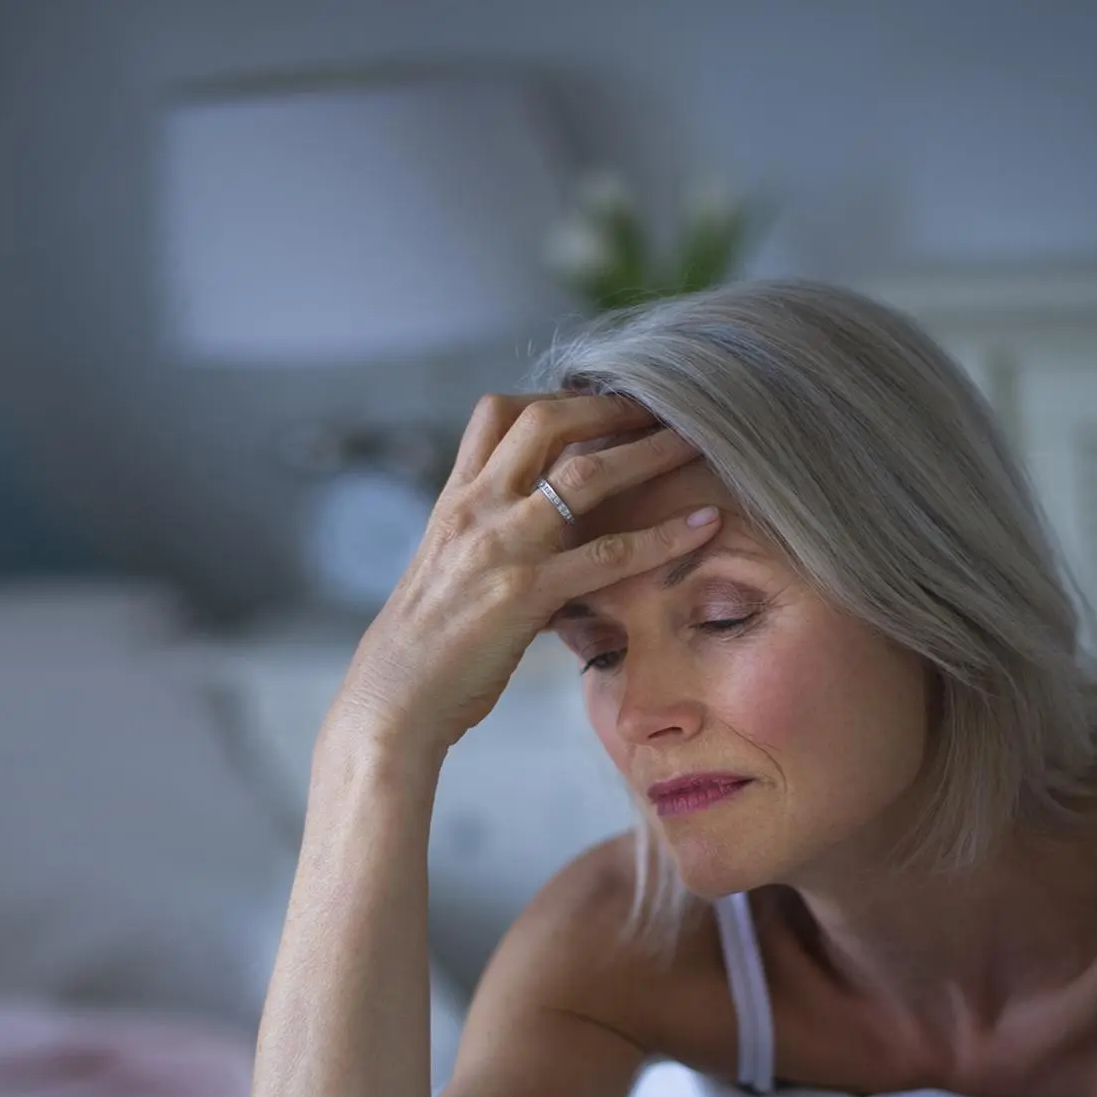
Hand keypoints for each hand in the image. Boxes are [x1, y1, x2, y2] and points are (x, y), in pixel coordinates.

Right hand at [325, 391, 719, 758]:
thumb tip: (532, 536)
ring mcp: (501, 547)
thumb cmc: (420, 650)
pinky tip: (705, 524)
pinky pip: (609, 553)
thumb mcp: (447, 574)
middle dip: (607, 403)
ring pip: (586, 474)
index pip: (495, 415)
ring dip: (648, 451)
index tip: (597, 399)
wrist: (392, 701)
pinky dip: (664, 536)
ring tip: (696, 438)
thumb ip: (484, 541)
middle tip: (659, 402)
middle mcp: (476, 509)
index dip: (551, 395)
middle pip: (545, 420)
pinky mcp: (526, 593)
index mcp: (454, 502)